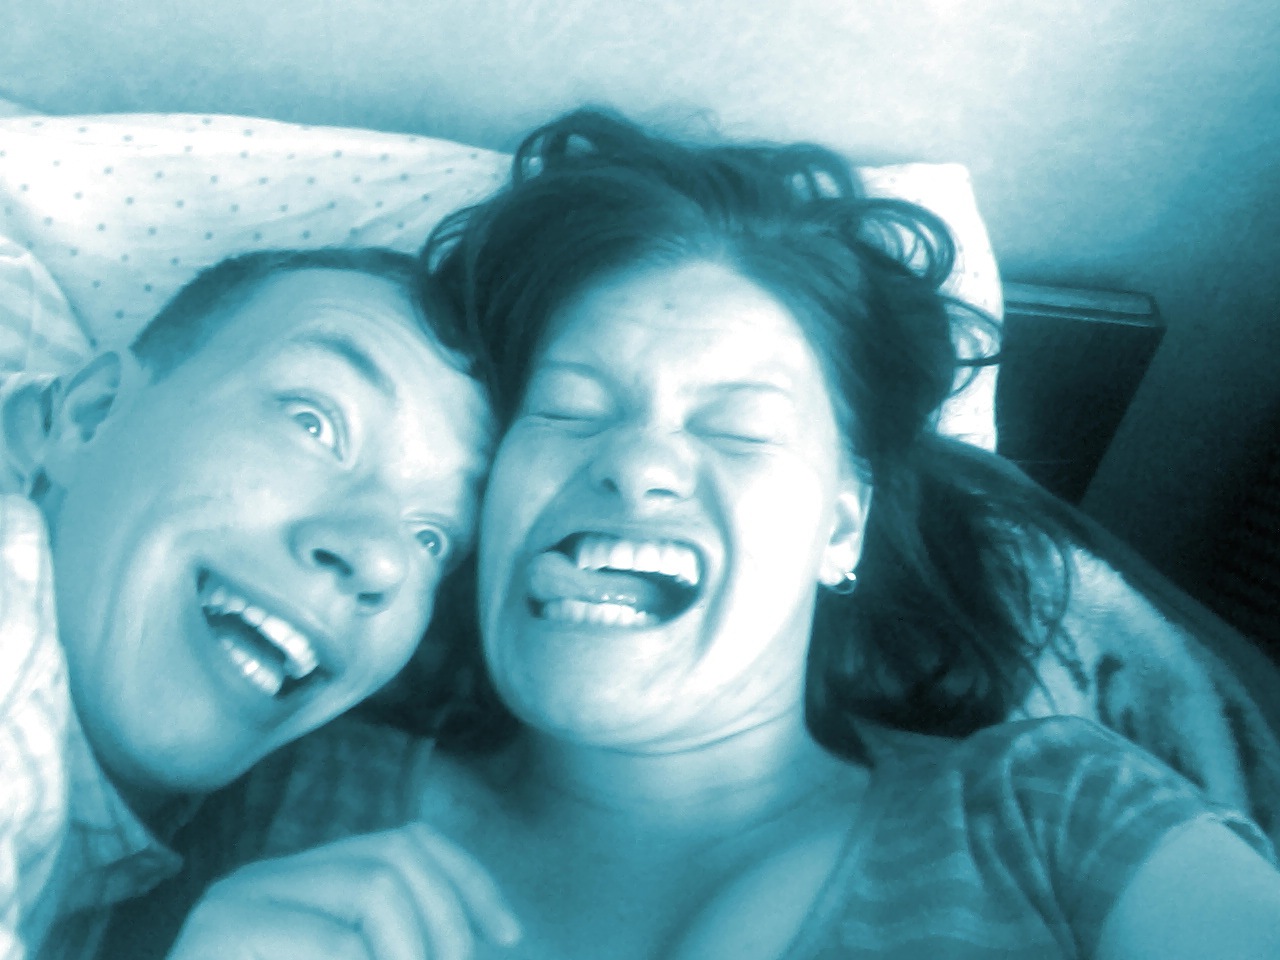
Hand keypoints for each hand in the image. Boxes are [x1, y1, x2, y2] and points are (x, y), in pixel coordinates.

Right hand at [166, 823, 520, 959]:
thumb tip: (498, 930)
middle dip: (449, 919)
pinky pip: (332, 942)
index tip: (510, 934)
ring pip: (373, 889)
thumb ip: (402, 946)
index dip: (469, 880)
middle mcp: (265, 880)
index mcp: (303, 886)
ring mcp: (234, 904)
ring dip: (415, 951)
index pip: (407, 842)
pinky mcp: (216, 935)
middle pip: (395, 856)